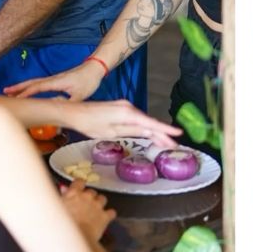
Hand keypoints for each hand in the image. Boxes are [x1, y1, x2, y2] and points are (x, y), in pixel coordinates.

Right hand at [4, 62, 101, 102]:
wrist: (95, 68)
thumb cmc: (88, 80)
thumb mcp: (81, 95)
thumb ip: (69, 105)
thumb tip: (58, 113)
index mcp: (56, 82)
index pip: (37, 88)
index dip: (26, 93)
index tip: (15, 99)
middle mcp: (53, 79)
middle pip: (31, 83)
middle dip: (18, 88)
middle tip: (5, 92)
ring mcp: (54, 79)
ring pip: (34, 82)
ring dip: (22, 86)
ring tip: (11, 91)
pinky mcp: (57, 80)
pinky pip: (40, 83)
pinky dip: (31, 86)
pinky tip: (29, 91)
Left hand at [58, 101, 181, 151]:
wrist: (74, 113)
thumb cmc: (90, 124)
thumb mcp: (112, 132)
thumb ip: (132, 131)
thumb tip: (150, 132)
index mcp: (128, 113)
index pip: (152, 123)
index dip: (166, 130)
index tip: (178, 134)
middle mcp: (129, 107)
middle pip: (150, 122)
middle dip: (162, 133)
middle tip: (173, 145)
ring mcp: (125, 106)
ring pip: (144, 120)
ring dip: (154, 131)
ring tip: (164, 142)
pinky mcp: (121, 108)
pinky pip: (137, 118)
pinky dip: (145, 126)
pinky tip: (149, 133)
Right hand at [58, 178, 115, 244]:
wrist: (72, 239)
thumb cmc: (62, 226)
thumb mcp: (57, 208)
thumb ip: (62, 197)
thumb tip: (64, 190)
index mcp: (74, 194)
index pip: (79, 182)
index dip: (80, 185)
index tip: (79, 188)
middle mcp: (87, 197)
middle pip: (92, 191)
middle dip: (89, 197)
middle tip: (84, 205)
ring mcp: (97, 206)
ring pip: (103, 199)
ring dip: (100, 203)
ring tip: (94, 211)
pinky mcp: (105, 217)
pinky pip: (111, 212)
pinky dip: (109, 215)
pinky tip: (104, 219)